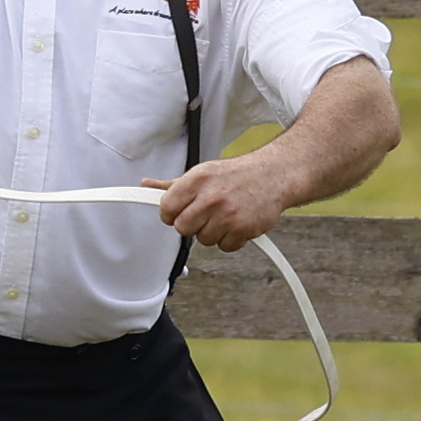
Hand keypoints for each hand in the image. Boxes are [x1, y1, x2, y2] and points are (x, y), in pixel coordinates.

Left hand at [150, 153, 292, 252]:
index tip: (178, 213)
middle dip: (191, 225)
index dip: (170, 214)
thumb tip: (147, 186)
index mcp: (196, 181)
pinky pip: (225, 247)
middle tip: (203, 215)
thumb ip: (172, 185)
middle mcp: (210, 197)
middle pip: (183, 228)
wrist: (273, 175)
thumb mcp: (201, 173)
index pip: (166, 209)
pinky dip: (230, 240)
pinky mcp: (244, 229)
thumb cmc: (236, 175)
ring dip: (212, 232)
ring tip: (223, 216)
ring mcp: (228, 214)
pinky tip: (236, 224)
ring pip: (203, 239)